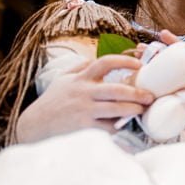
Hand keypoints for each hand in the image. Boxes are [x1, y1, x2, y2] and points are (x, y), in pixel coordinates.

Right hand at [15, 55, 153, 142]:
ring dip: (132, 110)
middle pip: (116, 89)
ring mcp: (84, 110)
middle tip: (149, 96)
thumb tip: (93, 57)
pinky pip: (107, 127)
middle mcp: (84, 92)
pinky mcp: (83, 127)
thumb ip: (79, 68)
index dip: (125, 61)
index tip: (140, 65)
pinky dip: (117, 127)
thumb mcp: (62, 80)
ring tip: (141, 110)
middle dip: (137, 92)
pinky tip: (123, 126)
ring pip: (115, 109)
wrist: (34, 125)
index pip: (105, 62)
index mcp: (81, 78)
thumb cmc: (52, 102)